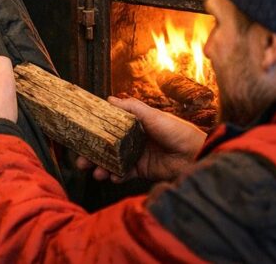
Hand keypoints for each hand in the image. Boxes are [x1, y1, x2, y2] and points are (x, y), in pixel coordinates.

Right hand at [75, 96, 205, 182]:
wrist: (195, 155)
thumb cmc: (176, 131)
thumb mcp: (153, 115)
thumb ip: (131, 108)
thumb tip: (109, 98)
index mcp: (135, 124)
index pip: (110, 126)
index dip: (95, 130)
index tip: (80, 133)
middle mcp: (133, 139)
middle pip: (107, 146)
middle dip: (92, 153)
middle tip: (80, 159)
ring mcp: (137, 155)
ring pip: (112, 161)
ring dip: (101, 167)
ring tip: (95, 172)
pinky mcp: (142, 170)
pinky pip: (124, 174)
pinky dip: (115, 176)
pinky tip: (111, 177)